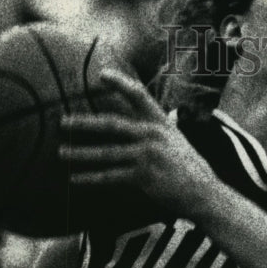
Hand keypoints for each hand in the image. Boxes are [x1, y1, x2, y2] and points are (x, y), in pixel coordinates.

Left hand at [58, 70, 215, 211]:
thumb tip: (133, 127)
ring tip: (61, 153)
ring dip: (80, 154)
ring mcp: (147, 156)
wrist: (205, 194)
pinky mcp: (143, 177)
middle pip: (112, 124)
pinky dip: (91, 179)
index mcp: (161, 123)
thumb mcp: (176, 142)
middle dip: (84, 123)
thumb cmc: (190, 169)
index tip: (101, 74)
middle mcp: (152, 136)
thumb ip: (155, 131)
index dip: (120, 83)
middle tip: (62, 121)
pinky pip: (110, 177)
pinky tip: (75, 180)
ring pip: (106, 153)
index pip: (139, 96)